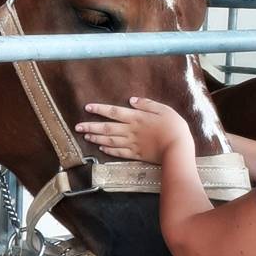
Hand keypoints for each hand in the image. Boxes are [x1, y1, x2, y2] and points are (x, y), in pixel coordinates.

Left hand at [76, 98, 193, 164]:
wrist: (178, 149)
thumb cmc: (174, 127)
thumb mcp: (164, 109)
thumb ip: (147, 104)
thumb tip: (131, 100)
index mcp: (136, 118)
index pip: (114, 112)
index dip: (99, 109)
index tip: (87, 108)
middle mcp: (130, 130)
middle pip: (106, 128)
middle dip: (90, 127)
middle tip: (77, 127)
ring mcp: (132, 144)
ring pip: (109, 140)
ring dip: (96, 138)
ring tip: (85, 137)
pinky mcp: (136, 154)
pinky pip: (118, 152)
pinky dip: (108, 150)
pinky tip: (101, 148)